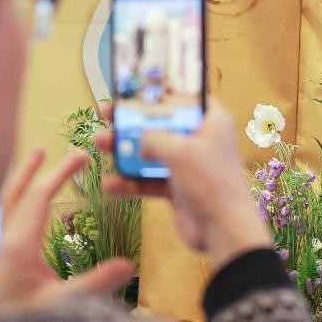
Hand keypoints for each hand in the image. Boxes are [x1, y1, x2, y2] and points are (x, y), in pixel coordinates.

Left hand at [0, 148, 134, 307]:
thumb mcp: (63, 308)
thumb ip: (94, 285)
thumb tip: (128, 264)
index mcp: (18, 248)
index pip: (37, 198)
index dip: (59, 174)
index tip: (81, 156)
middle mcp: (7, 244)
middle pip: (15, 195)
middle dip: (33, 169)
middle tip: (49, 147)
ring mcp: (4, 253)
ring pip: (9, 206)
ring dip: (23, 181)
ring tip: (36, 161)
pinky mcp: (8, 264)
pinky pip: (13, 221)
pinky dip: (24, 201)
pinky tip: (37, 204)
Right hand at [96, 97, 270, 270]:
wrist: (222, 231)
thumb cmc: (209, 182)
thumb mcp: (179, 150)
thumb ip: (152, 136)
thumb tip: (136, 138)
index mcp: (212, 122)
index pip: (188, 97)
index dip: (163, 91)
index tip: (136, 90)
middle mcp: (200, 140)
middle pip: (162, 124)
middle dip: (133, 122)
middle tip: (106, 114)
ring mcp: (188, 166)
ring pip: (152, 152)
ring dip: (125, 150)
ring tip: (99, 144)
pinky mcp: (177, 189)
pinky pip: (149, 181)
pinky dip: (131, 182)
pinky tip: (110, 185)